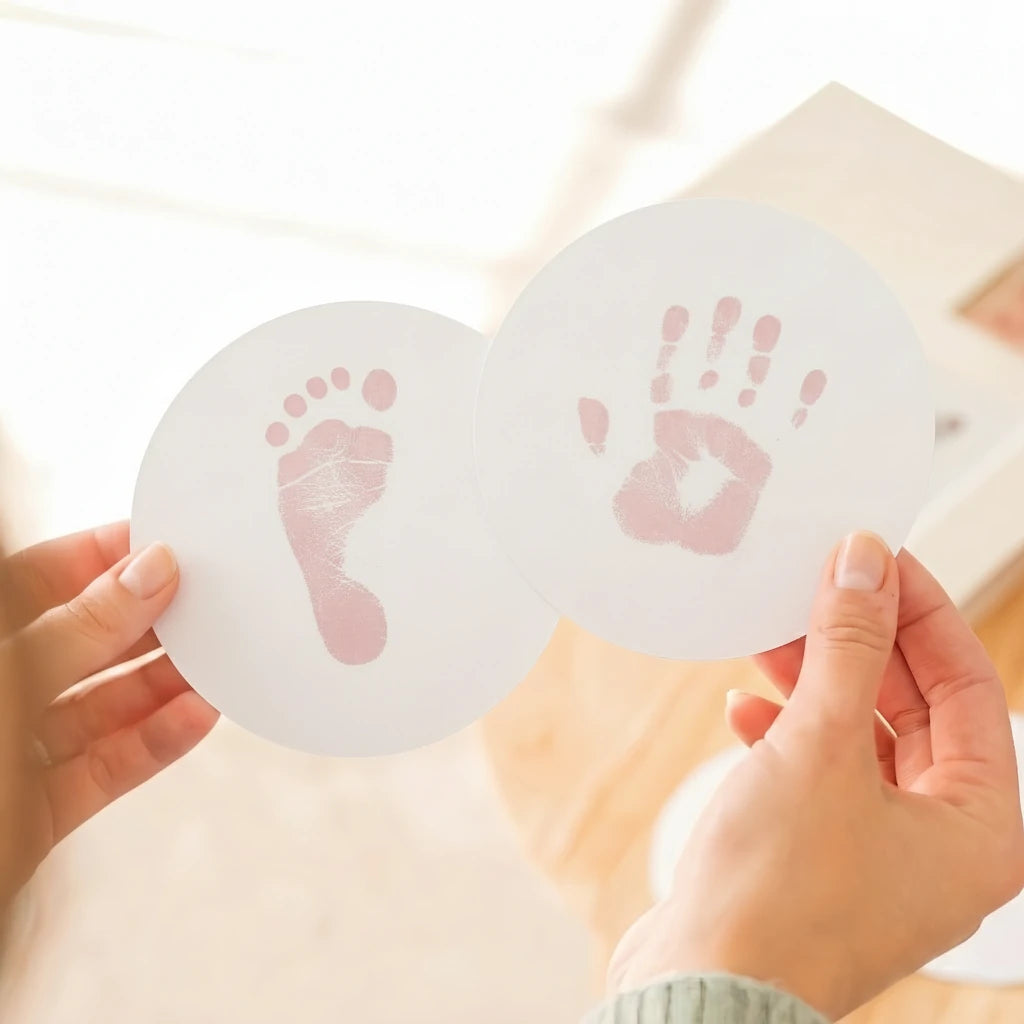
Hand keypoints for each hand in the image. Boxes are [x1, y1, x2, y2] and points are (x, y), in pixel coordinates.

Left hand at [0, 522, 217, 903]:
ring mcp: (22, 746)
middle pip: (89, 639)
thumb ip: (83, 627)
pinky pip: (111, 764)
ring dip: (167, 682)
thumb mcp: (15, 674)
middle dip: (152, 620)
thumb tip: (152, 570)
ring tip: (218, 659)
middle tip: (211, 600)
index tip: (171, 542)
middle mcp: (8, 685)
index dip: (109, 556)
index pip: (46, 576)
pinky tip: (197, 714)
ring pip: (107, 703)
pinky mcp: (44, 806)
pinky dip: (157, 740)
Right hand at [608, 533, 1023, 1019]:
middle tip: (817, 585)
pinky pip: (819, 770)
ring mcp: (881, 850)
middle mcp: (941, 840)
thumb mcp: (817, 746)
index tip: (874, 557)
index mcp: (979, 826)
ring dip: (814, 681)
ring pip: (859, 734)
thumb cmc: (777, 893)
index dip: (920, 611)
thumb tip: (864, 564)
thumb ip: (847, 648)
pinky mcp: (823, 854)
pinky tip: (742, 711)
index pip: (967, 685)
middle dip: (859, 643)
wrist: (701, 987)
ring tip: (769, 638)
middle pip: (912, 707)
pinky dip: (784, 732)